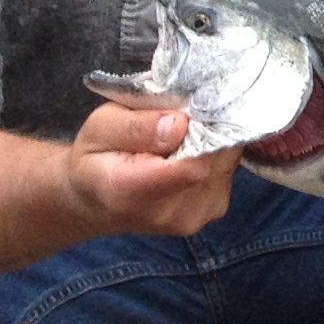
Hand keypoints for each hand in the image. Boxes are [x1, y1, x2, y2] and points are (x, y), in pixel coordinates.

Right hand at [63, 101, 240, 238]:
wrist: (99, 200)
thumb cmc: (95, 159)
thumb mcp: (100, 127)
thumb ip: (136, 126)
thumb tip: (180, 123)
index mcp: (131, 192)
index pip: (191, 167)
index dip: (201, 129)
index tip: (190, 108)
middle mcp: (169, 213)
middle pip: (215, 158)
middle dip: (207, 127)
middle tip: (183, 114)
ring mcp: (195, 215)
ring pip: (226, 160)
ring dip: (212, 139)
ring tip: (183, 135)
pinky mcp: (214, 210)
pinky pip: (228, 169)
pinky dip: (216, 153)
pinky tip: (191, 152)